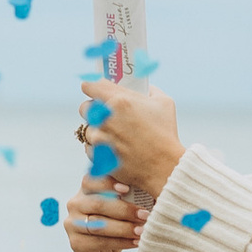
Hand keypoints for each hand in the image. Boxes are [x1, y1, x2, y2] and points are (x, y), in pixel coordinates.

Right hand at [61, 164, 150, 251]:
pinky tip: (137, 242)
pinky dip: (122, 242)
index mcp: (86, 189)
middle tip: (146, 215)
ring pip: (99, 224)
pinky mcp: (76, 243)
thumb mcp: (121, 206)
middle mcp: (75, 203)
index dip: (107, 183)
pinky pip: (100, 241)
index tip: (127, 188)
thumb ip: (129, 195)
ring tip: (143, 230)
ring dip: (125, 228)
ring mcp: (72, 224)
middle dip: (125, 209)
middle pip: (98, 203)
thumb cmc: (117, 224)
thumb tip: (154, 188)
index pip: (91, 179)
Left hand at [78, 74, 183, 196]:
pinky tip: (113, 151)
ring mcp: (100, 138)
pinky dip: (99, 150)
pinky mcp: (98, 156)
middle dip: (93, 110)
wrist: (164, 166)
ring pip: (87, 130)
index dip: (91, 87)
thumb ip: (151, 90)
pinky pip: (90, 149)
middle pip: (85, 107)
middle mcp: (105, 117)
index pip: (91, 85)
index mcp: (120, 100)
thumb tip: (145, 87)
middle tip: (105, 116)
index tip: (93, 89)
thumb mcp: (164, 103)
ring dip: (97, 132)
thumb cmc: (166, 134)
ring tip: (114, 138)